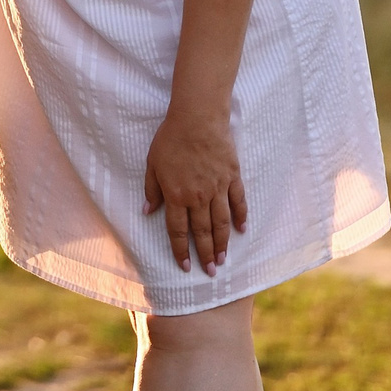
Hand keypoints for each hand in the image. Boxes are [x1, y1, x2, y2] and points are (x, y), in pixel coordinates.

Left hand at [143, 107, 246, 275]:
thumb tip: (148, 211)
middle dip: (205, 254)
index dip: (180, 250)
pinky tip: (242, 230)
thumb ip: (152, 189)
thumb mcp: (152, 163)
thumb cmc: (171, 138)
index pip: (178, 230)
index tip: (184, 266)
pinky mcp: (232, 177)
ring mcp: (218, 188)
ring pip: (222, 223)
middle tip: (210, 272)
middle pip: (202, 232)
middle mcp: (199, 197)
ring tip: (223, 260)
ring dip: (222, 243)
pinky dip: (241, 217)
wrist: (197, 118)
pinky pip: (239, 202)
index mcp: (177, 195)